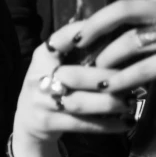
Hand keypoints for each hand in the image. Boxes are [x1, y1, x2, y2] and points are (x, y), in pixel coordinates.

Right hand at [11, 21, 132, 156]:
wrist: (27, 121)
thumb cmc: (50, 87)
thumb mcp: (53, 66)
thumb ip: (75, 52)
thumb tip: (112, 36)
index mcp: (41, 57)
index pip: (59, 40)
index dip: (78, 34)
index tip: (102, 31)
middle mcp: (37, 78)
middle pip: (73, 76)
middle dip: (103, 78)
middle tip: (129, 81)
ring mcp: (41, 102)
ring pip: (78, 103)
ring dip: (108, 103)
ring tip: (129, 102)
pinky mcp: (48, 123)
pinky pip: (81, 124)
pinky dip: (106, 125)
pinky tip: (124, 122)